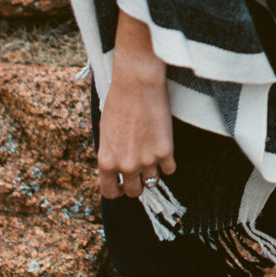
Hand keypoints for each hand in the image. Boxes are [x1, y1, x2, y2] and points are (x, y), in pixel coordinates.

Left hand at [97, 45, 176, 198]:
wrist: (137, 84)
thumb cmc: (118, 102)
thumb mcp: (105, 132)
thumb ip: (111, 153)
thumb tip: (118, 165)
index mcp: (106, 161)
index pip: (109, 192)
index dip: (117, 191)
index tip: (122, 186)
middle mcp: (125, 165)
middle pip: (134, 191)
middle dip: (137, 184)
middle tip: (141, 173)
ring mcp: (146, 160)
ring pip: (152, 181)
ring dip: (153, 171)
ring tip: (153, 155)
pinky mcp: (165, 151)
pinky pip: (170, 169)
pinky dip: (168, 162)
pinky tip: (165, 149)